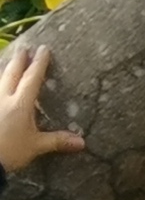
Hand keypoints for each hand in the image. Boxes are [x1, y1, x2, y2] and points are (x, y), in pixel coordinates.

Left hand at [0, 43, 83, 172]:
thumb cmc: (10, 151)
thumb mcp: (35, 146)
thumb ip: (57, 141)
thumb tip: (82, 143)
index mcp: (20, 104)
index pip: (31, 79)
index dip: (39, 64)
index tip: (44, 49)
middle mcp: (3, 97)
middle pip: (12, 73)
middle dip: (19, 60)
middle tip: (24, 48)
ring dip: (5, 68)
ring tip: (8, 60)